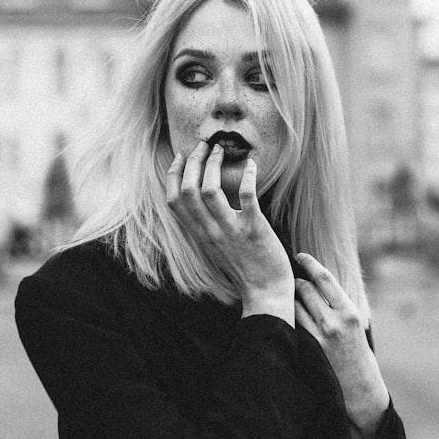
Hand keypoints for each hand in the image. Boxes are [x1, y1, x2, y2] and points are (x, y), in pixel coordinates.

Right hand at [166, 141, 293, 324]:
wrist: (265, 293)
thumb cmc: (244, 269)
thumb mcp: (216, 247)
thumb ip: (207, 226)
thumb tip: (204, 200)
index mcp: (199, 234)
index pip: (174, 201)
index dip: (173, 175)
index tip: (180, 156)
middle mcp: (210, 231)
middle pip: (188, 190)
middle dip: (193, 162)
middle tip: (203, 145)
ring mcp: (230, 230)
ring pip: (210, 190)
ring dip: (213, 164)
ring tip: (221, 150)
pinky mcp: (253, 229)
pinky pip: (245, 196)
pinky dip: (246, 176)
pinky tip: (251, 164)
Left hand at [293, 253, 389, 438]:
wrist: (359, 391)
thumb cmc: (358, 356)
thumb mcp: (355, 326)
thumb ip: (338, 306)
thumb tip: (318, 284)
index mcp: (349, 312)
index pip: (324, 279)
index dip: (309, 263)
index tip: (300, 255)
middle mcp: (333, 321)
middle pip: (305, 288)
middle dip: (296, 281)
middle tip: (292, 279)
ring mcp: (318, 336)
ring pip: (294, 305)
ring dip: (290, 299)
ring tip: (287, 297)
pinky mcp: (307, 349)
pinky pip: (292, 324)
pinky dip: (289, 317)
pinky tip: (285, 316)